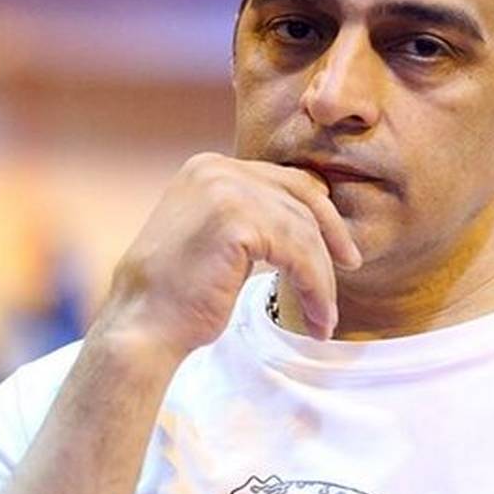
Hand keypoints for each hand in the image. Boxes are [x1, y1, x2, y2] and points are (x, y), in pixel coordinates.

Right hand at [93, 152, 362, 357]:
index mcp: (209, 168)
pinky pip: (299, 254)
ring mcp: (225, 191)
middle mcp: (216, 169)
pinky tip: (319, 317)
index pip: (285, 180)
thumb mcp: (216, 238)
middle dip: (332, 236)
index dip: (319, 213)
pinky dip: (316, 288)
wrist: (142, 326)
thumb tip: (305, 218)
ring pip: (303, 231)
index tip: (338, 247)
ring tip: (325, 315)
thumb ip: (251, 217)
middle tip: (351, 267)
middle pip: (301, 197)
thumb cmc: (178, 294)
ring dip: (322, 277)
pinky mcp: (236, 221)